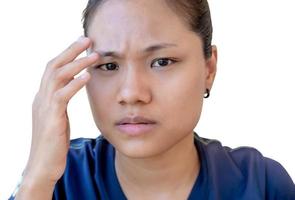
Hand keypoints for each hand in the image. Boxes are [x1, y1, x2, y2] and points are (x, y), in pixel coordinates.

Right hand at [23, 36, 97, 185]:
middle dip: (71, 50)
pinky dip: (74, 84)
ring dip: (76, 64)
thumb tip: (73, 87)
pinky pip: (62, 96)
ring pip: (58, 77)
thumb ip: (62, 101)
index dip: (67, 54)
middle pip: (53, 66)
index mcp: (43, 97)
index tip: (82, 44)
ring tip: (94, 55)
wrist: (43, 166)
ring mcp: (44, 108)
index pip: (53, 68)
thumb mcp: (57, 117)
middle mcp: (41, 98)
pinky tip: (87, 76)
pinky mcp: (51, 119)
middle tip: (88, 39)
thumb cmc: (53, 142)